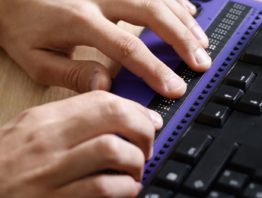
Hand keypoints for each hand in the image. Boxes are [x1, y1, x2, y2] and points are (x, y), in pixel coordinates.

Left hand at [0, 0, 210, 98]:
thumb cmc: (21, 24)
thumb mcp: (35, 58)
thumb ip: (70, 73)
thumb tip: (105, 84)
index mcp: (80, 20)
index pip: (128, 47)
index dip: (155, 69)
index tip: (174, 87)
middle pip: (152, 14)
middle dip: (181, 40)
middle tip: (200, 62)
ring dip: (183, 21)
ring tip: (202, 42)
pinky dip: (174, 0)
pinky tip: (188, 12)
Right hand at [0, 91, 161, 197]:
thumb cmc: (4, 164)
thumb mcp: (30, 131)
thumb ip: (69, 121)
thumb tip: (114, 119)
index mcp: (44, 118)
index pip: (102, 99)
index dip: (135, 108)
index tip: (149, 120)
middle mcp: (49, 140)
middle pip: (114, 116)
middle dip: (143, 129)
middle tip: (148, 144)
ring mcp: (51, 171)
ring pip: (114, 150)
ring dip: (136, 160)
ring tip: (137, 169)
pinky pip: (103, 188)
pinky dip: (126, 188)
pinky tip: (127, 189)